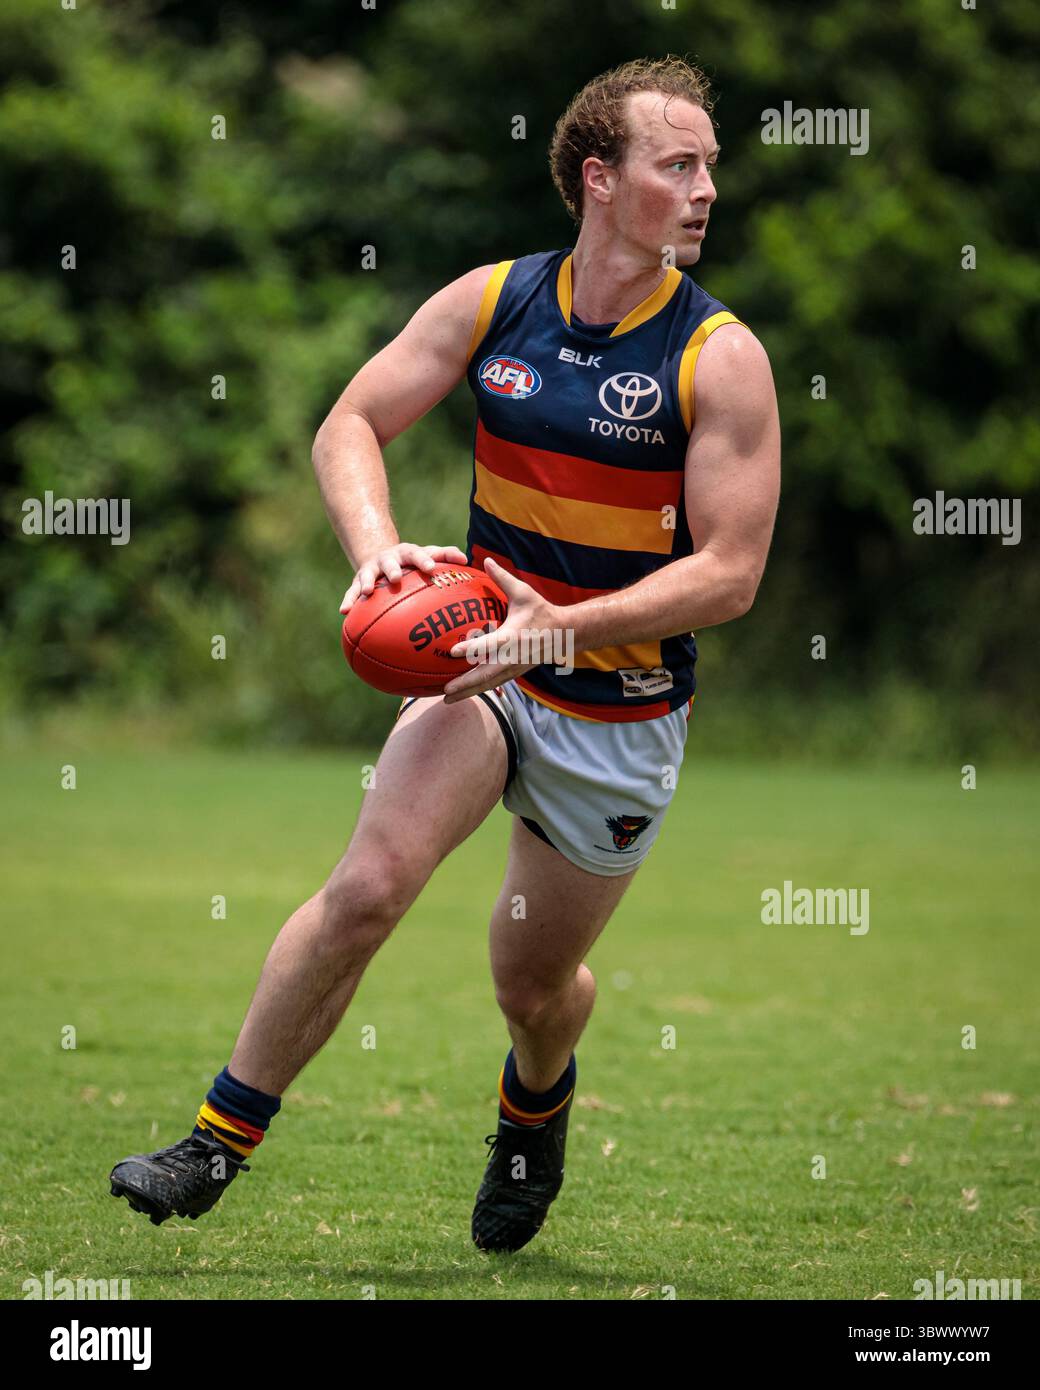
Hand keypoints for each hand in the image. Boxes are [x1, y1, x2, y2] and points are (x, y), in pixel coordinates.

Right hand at [340, 542, 468, 613]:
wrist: (382, 557)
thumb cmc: (412, 561)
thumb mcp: (427, 555)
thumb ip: (445, 555)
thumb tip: (466, 559)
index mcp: (406, 553)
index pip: (417, 553)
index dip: (424, 560)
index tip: (431, 568)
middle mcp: (387, 559)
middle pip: (389, 562)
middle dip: (392, 569)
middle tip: (396, 578)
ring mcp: (371, 569)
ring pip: (367, 575)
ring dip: (366, 582)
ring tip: (366, 592)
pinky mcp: (358, 581)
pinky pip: (352, 592)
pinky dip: (348, 600)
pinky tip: (344, 612)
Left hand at [443, 557, 561, 702]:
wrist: (565, 633)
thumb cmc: (542, 611)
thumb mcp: (523, 593)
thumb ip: (502, 578)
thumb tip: (485, 559)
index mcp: (513, 637)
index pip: (489, 645)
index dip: (471, 649)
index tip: (452, 652)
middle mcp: (513, 656)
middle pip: (486, 675)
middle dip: (465, 684)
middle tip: (444, 691)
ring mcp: (514, 668)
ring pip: (488, 684)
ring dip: (468, 692)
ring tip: (446, 699)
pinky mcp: (515, 673)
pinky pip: (494, 683)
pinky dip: (478, 689)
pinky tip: (462, 694)